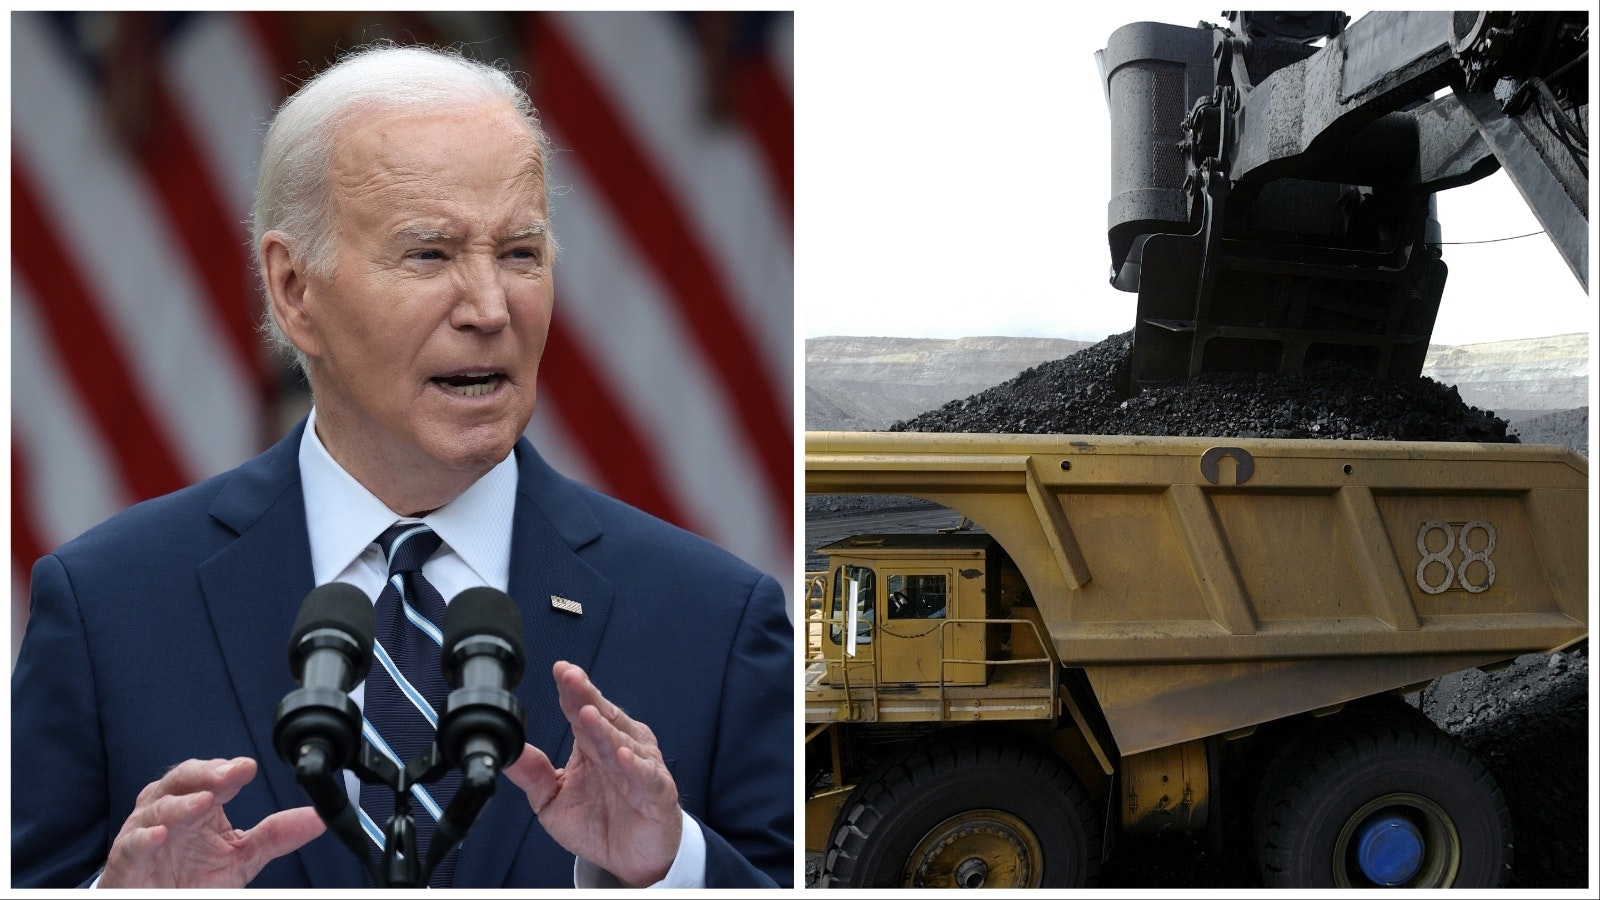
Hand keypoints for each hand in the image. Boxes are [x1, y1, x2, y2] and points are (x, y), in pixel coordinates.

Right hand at [100, 757, 324, 887]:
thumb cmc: (191, 877)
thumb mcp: (242, 856)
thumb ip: (277, 835)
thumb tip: (320, 817)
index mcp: (195, 803)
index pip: (211, 777)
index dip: (228, 770)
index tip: (248, 768)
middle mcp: (167, 811)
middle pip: (180, 780)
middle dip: (204, 774)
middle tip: (228, 774)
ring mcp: (143, 835)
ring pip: (156, 808)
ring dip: (180, 804)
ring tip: (204, 803)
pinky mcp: (125, 863)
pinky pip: (130, 846)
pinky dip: (144, 839)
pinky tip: (160, 835)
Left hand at [503, 661, 682, 886]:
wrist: (630, 859)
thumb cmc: (598, 822)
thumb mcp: (553, 800)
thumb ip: (533, 775)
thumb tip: (508, 751)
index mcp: (593, 744)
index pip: (581, 710)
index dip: (571, 690)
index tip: (559, 670)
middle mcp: (619, 747)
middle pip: (602, 717)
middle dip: (586, 697)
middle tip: (570, 677)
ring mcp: (641, 767)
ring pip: (623, 743)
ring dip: (606, 729)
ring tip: (589, 714)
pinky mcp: (658, 792)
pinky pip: (647, 777)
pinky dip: (636, 766)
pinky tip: (623, 755)